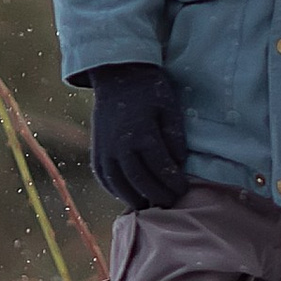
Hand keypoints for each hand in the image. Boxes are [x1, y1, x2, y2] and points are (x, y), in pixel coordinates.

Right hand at [86, 64, 189, 210]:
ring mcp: (105, 152)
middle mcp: (120, 147)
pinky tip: (130, 196)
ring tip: (153, 204)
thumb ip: (174, 137)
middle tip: (172, 203)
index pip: (160, 168)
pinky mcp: (96, 153)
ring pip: (121, 186)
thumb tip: (178, 165)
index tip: (184, 190)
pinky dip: (118, 191)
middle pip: (140, 182)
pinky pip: (105, 180)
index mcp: (141, 134)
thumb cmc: (149, 90)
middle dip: (158, 196)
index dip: (173, 183)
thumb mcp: (169, 108)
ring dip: (137, 199)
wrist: (117, 76)